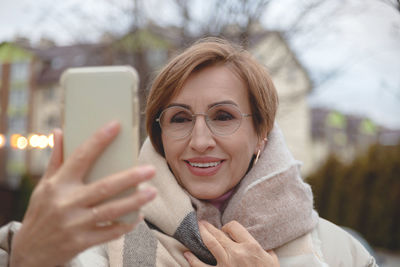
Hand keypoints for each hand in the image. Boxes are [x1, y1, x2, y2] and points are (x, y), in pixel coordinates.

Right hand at [10, 122, 156, 266]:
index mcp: (58, 184)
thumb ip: (56, 159)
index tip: (115, 125)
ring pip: (111, 210)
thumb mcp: (44, 186)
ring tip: (152, 192)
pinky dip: (125, 225)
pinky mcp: (81, 242)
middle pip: (104, 186)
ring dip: (134, 201)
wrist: (30, 252)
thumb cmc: (41, 212)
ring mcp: (74, 224)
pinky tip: (138, 217)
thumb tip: (59, 130)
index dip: (98, 140)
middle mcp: (66, 203)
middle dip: (130, 177)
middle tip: (150, 169)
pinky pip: (109, 233)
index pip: (80, 157)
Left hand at [184, 220, 278, 266]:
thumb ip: (267, 253)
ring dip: (202, 234)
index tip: (227, 230)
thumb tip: (266, 251)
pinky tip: (187, 254)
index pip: (234, 227)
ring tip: (197, 229)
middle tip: (202, 223)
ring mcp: (226, 264)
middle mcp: (237, 252)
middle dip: (209, 227)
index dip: (229, 226)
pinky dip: (192, 260)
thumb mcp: (273, 263)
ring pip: (210, 244)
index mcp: (251, 246)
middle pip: (219, 233)